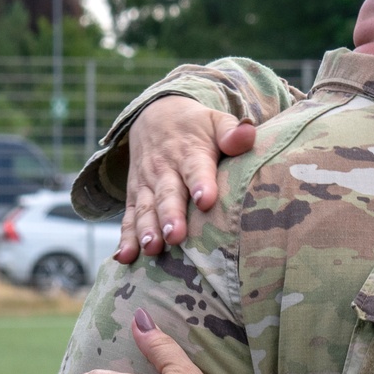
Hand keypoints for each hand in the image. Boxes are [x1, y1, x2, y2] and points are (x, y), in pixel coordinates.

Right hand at [114, 96, 255, 262]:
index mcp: (189, 152)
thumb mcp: (216, 122)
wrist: (154, 116)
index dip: (201, 183)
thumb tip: (248, 133)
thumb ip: (232, 132)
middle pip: (167, 193)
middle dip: (170, 215)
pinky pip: (129, 217)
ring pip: (145, 208)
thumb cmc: (197, 128)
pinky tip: (126, 257)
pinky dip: (126, 238)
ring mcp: (147, 184)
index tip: (206, 201)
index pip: (195, 167)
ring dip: (147, 229)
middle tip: (175, 236)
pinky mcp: (135, 197)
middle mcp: (164, 169)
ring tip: (152, 248)